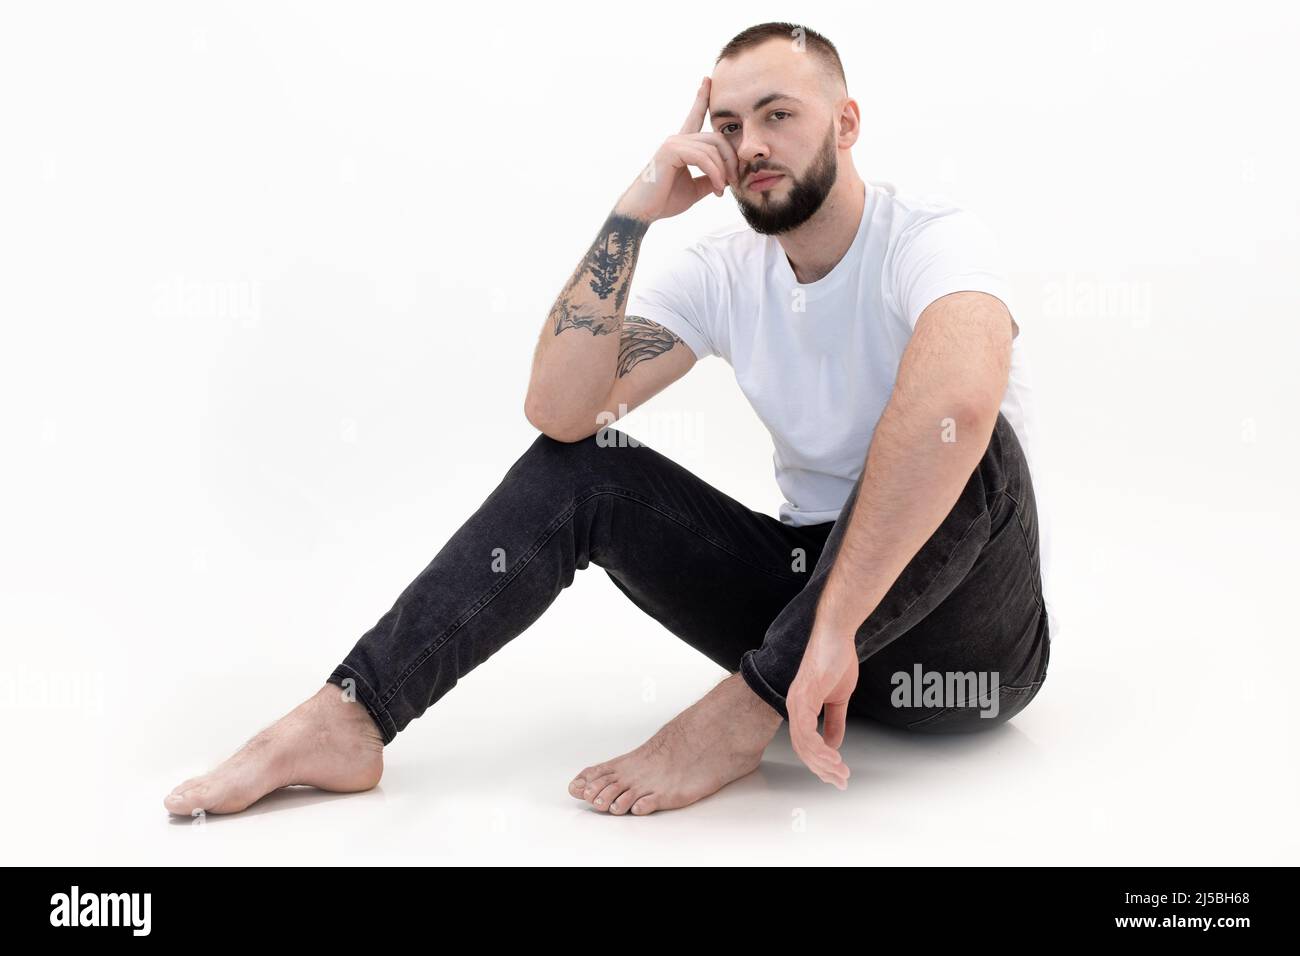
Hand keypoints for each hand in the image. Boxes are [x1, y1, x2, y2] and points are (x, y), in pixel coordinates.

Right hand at [614, 76, 740, 222]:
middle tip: (735, 181)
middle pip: (717, 138)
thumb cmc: (664, 201)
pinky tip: (716, 188)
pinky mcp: (670, 151)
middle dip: (731, 159)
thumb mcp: (695, 189)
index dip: (701, 98)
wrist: (643, 212)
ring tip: (721, 190)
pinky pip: (703, 157)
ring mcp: (673, 143)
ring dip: (723, 171)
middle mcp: (677, 139)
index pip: (694, 116)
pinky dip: (714, 173)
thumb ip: (710, 178)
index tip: (708, 80)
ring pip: (712, 149)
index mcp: (682, 145)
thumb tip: (727, 177)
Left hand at [787, 625, 859, 788]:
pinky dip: (819, 747)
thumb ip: (835, 721)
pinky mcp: (803, 696)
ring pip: (803, 743)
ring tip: (839, 772)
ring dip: (823, 762)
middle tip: (840, 781)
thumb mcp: (839, 699)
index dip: (819, 762)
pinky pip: (806, 730)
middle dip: (822, 769)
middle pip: (803, 748)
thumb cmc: (836, 659)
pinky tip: (832, 756)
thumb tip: (834, 744)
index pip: (805, 743)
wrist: (837, 635)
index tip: (835, 775)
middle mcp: (794, 706)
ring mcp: (796, 701)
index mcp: (800, 706)